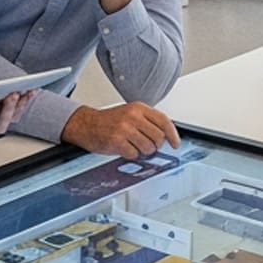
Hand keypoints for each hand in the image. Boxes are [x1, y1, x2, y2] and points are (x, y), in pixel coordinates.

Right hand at [62, 102, 180, 158]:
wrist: (86, 124)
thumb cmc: (109, 121)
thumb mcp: (130, 113)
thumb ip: (147, 121)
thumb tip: (166, 137)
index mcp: (138, 108)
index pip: (164, 121)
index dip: (173, 134)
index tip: (175, 144)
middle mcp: (133, 116)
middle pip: (158, 137)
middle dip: (155, 146)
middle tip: (146, 145)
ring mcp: (125, 128)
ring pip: (148, 148)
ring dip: (143, 151)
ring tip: (132, 145)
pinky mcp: (117, 141)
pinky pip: (134, 155)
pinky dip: (131, 155)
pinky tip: (124, 148)